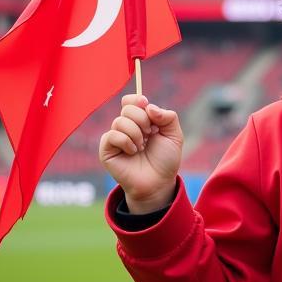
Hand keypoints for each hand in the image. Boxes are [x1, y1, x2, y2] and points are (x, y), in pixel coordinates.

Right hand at [99, 94, 182, 212]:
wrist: (158, 182)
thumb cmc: (165, 160)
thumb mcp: (174, 135)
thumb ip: (168, 117)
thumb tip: (149, 106)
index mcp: (141, 121)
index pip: (131, 101)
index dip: (137, 100)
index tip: (146, 104)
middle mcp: (126, 127)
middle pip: (127, 108)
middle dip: (142, 119)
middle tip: (149, 134)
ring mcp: (115, 138)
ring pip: (120, 121)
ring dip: (136, 133)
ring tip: (142, 147)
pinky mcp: (106, 149)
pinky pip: (112, 135)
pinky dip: (126, 142)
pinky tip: (132, 152)